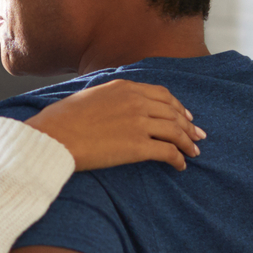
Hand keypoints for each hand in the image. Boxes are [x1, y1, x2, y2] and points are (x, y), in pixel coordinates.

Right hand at [24, 79, 203, 171]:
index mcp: (124, 87)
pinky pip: (168, 152)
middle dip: (189, 125)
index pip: (162, 95)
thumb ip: (110, 97)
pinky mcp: (138, 146)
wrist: (54, 136)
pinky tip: (181, 166)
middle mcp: (136, 101)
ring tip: (194, 152)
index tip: (185, 116)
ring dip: (188, 143)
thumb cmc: (62, 119)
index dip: (177, 107)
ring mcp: (139, 123)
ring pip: (176, 131)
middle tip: (198, 136)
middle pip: (173, 113)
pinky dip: (179, 159)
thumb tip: (117, 106)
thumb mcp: (89, 95)